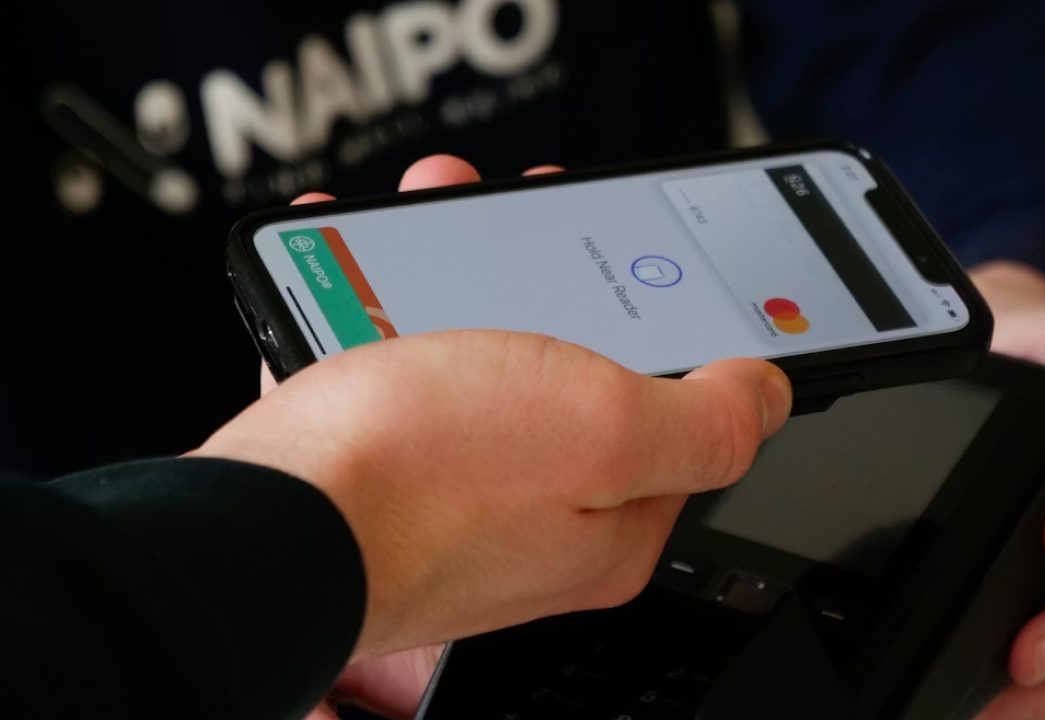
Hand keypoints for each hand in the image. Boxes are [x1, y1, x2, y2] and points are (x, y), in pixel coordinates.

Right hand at [196, 155, 792, 718]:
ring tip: (440, 210)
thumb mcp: (606, 427)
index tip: (647, 270)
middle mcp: (537, 518)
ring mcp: (454, 497)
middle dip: (554, 284)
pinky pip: (401, 378)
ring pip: (481, 365)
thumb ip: (706, 417)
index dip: (673, 334)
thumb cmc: (424, 479)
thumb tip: (769, 395)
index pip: (679, 424)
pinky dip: (387, 317)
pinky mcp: (380, 475)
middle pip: (572, 379)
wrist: (263, 527)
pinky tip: (363, 273)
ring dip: (468, 280)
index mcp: (611, 520)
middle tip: (530, 216)